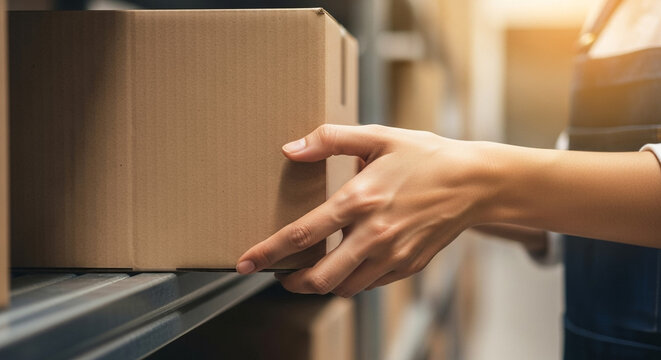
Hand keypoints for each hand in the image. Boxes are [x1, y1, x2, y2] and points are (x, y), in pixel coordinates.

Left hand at [236, 124, 494, 296]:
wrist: (474, 182)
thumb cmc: (425, 156)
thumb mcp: (378, 136)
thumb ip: (330, 139)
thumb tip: (291, 148)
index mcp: (360, 200)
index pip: (303, 233)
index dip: (269, 251)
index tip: (246, 262)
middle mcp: (374, 234)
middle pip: (321, 278)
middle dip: (293, 282)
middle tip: (282, 275)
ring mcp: (393, 255)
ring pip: (345, 288)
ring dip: (322, 284)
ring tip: (313, 270)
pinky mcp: (408, 266)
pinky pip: (370, 285)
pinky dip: (352, 280)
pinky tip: (349, 263)